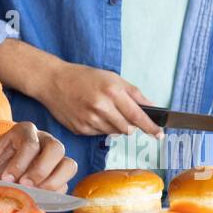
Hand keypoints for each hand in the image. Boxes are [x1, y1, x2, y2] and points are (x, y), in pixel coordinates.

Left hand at [0, 121, 76, 191]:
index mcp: (24, 131)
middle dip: (41, 170)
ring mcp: (55, 158)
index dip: (20, 163)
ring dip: (54, 182)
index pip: (30, 143)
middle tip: (25, 186)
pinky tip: (39, 199)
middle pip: (56, 148)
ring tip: (36, 195)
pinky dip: (55, 193)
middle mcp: (44, 140)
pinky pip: (66, 183)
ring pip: (68, 165)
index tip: (6, 179)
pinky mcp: (59, 176)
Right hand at [39, 60, 164, 138]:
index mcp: (112, 92)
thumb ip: (134, 93)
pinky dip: (99, 126)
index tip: (159, 135)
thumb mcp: (112, 77)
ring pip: (114, 133)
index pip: (137, 116)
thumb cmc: (83, 77)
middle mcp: (101, 107)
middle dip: (129, 125)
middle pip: (127, 129)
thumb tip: (152, 108)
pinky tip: (90, 114)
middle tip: (119, 113)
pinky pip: (99, 134)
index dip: (150, 127)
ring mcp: (89, 120)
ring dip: (114, 125)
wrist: (53, 81)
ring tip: (101, 110)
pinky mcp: (80, 129)